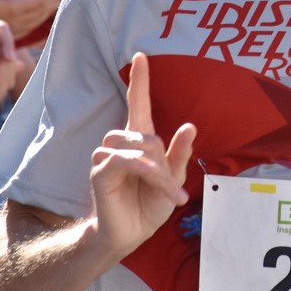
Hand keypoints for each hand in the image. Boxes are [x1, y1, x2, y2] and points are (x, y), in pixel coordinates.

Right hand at [0, 0, 63, 38]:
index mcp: (12, 9)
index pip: (39, 2)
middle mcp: (17, 21)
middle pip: (43, 10)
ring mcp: (15, 28)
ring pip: (39, 18)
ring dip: (50, 7)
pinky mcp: (11, 32)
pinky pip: (32, 23)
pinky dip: (41, 15)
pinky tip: (44, 9)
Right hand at [90, 53, 196, 260]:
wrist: (131, 234)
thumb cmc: (150, 205)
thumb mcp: (173, 179)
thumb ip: (179, 154)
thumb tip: (190, 126)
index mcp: (140, 142)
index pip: (138, 104)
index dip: (140, 81)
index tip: (142, 56)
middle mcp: (121, 145)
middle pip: (144, 131)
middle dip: (163, 159)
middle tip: (173, 188)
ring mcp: (108, 158)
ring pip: (136, 145)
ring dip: (156, 169)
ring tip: (167, 192)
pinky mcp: (100, 173)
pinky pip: (122, 161)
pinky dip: (143, 169)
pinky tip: (153, 180)